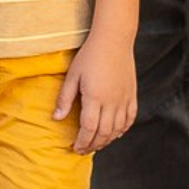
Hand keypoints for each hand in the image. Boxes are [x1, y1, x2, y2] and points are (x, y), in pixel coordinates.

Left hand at [56, 29, 136, 153]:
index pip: (88, 129)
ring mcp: (124, 99)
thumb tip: (56, 118)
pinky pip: (130, 119)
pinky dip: (122, 130)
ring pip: (117, 129)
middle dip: (93, 145)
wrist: (113, 39)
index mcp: (94, 97)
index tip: (75, 147)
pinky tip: (115, 133)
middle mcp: (111, 102)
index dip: (82, 142)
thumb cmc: (90, 55)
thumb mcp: (73, 75)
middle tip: (83, 149)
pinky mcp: (132, 95)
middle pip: (103, 133)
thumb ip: (65, 99)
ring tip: (96, 143)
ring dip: (106, 140)